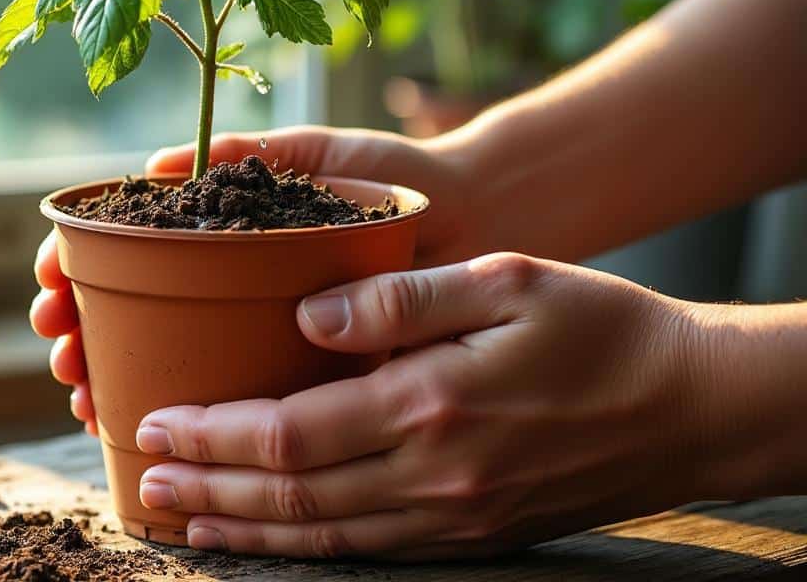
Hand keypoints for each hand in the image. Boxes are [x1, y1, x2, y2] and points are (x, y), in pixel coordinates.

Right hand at [30, 125, 488, 432]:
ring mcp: (253, 329)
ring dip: (102, 372)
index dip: (74, 261)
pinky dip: (164, 411)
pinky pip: (215, 400)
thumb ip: (247, 153)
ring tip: (75, 385)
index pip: (126, 247)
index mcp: (222, 228)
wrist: (479, 220)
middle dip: (74, 326)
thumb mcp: (317, 157)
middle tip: (56, 340)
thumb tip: (156, 163)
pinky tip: (124, 420)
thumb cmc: (397, 178)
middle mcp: (226, 281)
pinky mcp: (291, 372)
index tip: (48, 278)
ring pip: (154, 359)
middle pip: (123, 308)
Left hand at [133, 253, 710, 558]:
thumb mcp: (506, 279)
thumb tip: (307, 312)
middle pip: (289, 497)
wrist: (690, 407)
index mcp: (429, 405)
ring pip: (322, 536)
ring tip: (182, 520)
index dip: (212, 433)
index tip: (156, 420)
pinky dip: (305, 547)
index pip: (288, 433)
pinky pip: (368, 552)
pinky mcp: (471, 538)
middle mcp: (432, 477)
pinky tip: (270, 538)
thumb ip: (398, 295)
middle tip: (141, 480)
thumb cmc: (600, 328)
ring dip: (242, 530)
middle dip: (206, 490)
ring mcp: (452, 519)